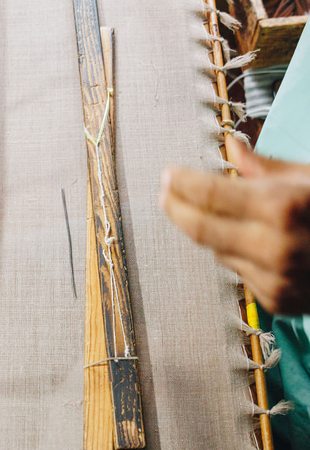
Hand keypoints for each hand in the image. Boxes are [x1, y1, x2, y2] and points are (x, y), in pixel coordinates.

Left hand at [159, 139, 309, 315]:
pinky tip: (249, 240)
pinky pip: (239, 272)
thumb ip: (265, 167)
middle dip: (176, 208)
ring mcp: (276, 280)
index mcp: (283, 208)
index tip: (168, 174)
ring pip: (217, 252)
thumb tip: (232, 147)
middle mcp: (275, 247)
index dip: (181, 183)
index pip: (210, 194)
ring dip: (210, 231)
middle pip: (200, 229)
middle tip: (166, 193)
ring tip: (215, 212)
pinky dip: (236, 253)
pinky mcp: (279, 302)